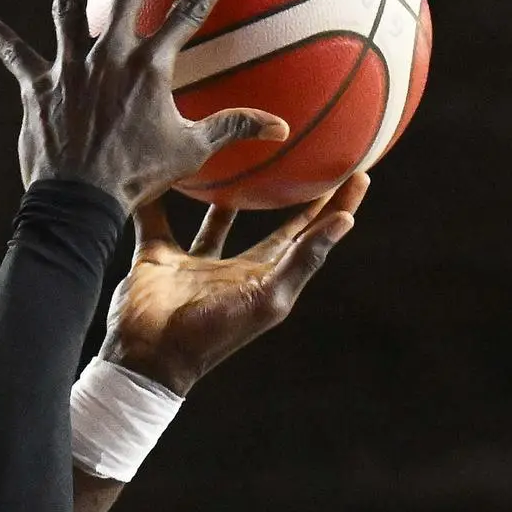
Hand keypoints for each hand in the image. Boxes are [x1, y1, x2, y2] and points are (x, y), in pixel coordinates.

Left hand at [0, 0, 287, 210]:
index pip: (188, 13)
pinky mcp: (39, 85)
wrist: (81, 203)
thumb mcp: (191, 152)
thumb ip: (233, 129)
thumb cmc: (138, 179)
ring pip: (66, 7)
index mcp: (149, 67)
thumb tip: (281, 128)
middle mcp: (110, 55)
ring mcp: (71, 66)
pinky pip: (14, 54)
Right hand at [101, 176, 367, 395]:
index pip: (309, 234)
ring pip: (219, 216)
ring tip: (244, 154)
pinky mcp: (159, 257)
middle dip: (294, 192)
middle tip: (313, 156)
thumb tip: (346, 220)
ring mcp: (198, 262)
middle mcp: (237, 267)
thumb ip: (303, 259)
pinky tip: (162, 167)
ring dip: (231, 190)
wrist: (152, 357)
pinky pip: (158, 218)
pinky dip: (156, 196)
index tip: (359, 171)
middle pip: (274, 223)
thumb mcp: (267, 296)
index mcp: (266, 277)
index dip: (334, 206)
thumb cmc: (214, 332)